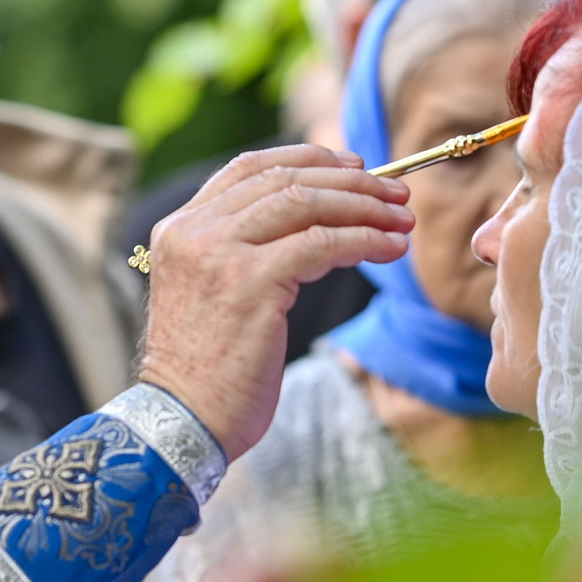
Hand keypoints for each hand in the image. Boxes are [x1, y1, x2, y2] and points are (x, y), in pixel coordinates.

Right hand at [137, 145, 412, 459]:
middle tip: (395, 194)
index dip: (307, 159)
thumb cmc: (207, 369)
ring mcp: (219, 253)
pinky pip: (322, 244)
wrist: (183, 421)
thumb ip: (243, 251)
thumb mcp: (214, 293)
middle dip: (350, 182)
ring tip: (402, 221)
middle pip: (284, 180)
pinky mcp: (250, 283)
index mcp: (180, 228)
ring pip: (306, 203)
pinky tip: (390, 249)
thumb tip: (316, 221)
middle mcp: (194, 231)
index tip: (353, 166)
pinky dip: (364, 240)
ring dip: (364, 206)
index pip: (248, 167)